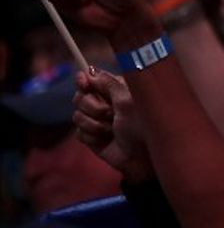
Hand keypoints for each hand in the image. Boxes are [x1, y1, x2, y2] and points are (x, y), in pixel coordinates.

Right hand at [72, 68, 152, 182]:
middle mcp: (106, 103)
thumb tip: (90, 71)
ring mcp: (98, 121)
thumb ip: (109, 83)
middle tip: (110, 114)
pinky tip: (106, 140)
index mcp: (117, 90)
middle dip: (92, 106)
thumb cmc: (142, 124)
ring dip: (94, 124)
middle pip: (80, 97)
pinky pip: (79, 133)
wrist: (143, 156)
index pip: (92, 80)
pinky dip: (92, 136)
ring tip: (112, 129)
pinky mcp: (93, 138)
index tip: (84, 84)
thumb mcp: (128, 99)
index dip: (84, 81)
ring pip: (77, 116)